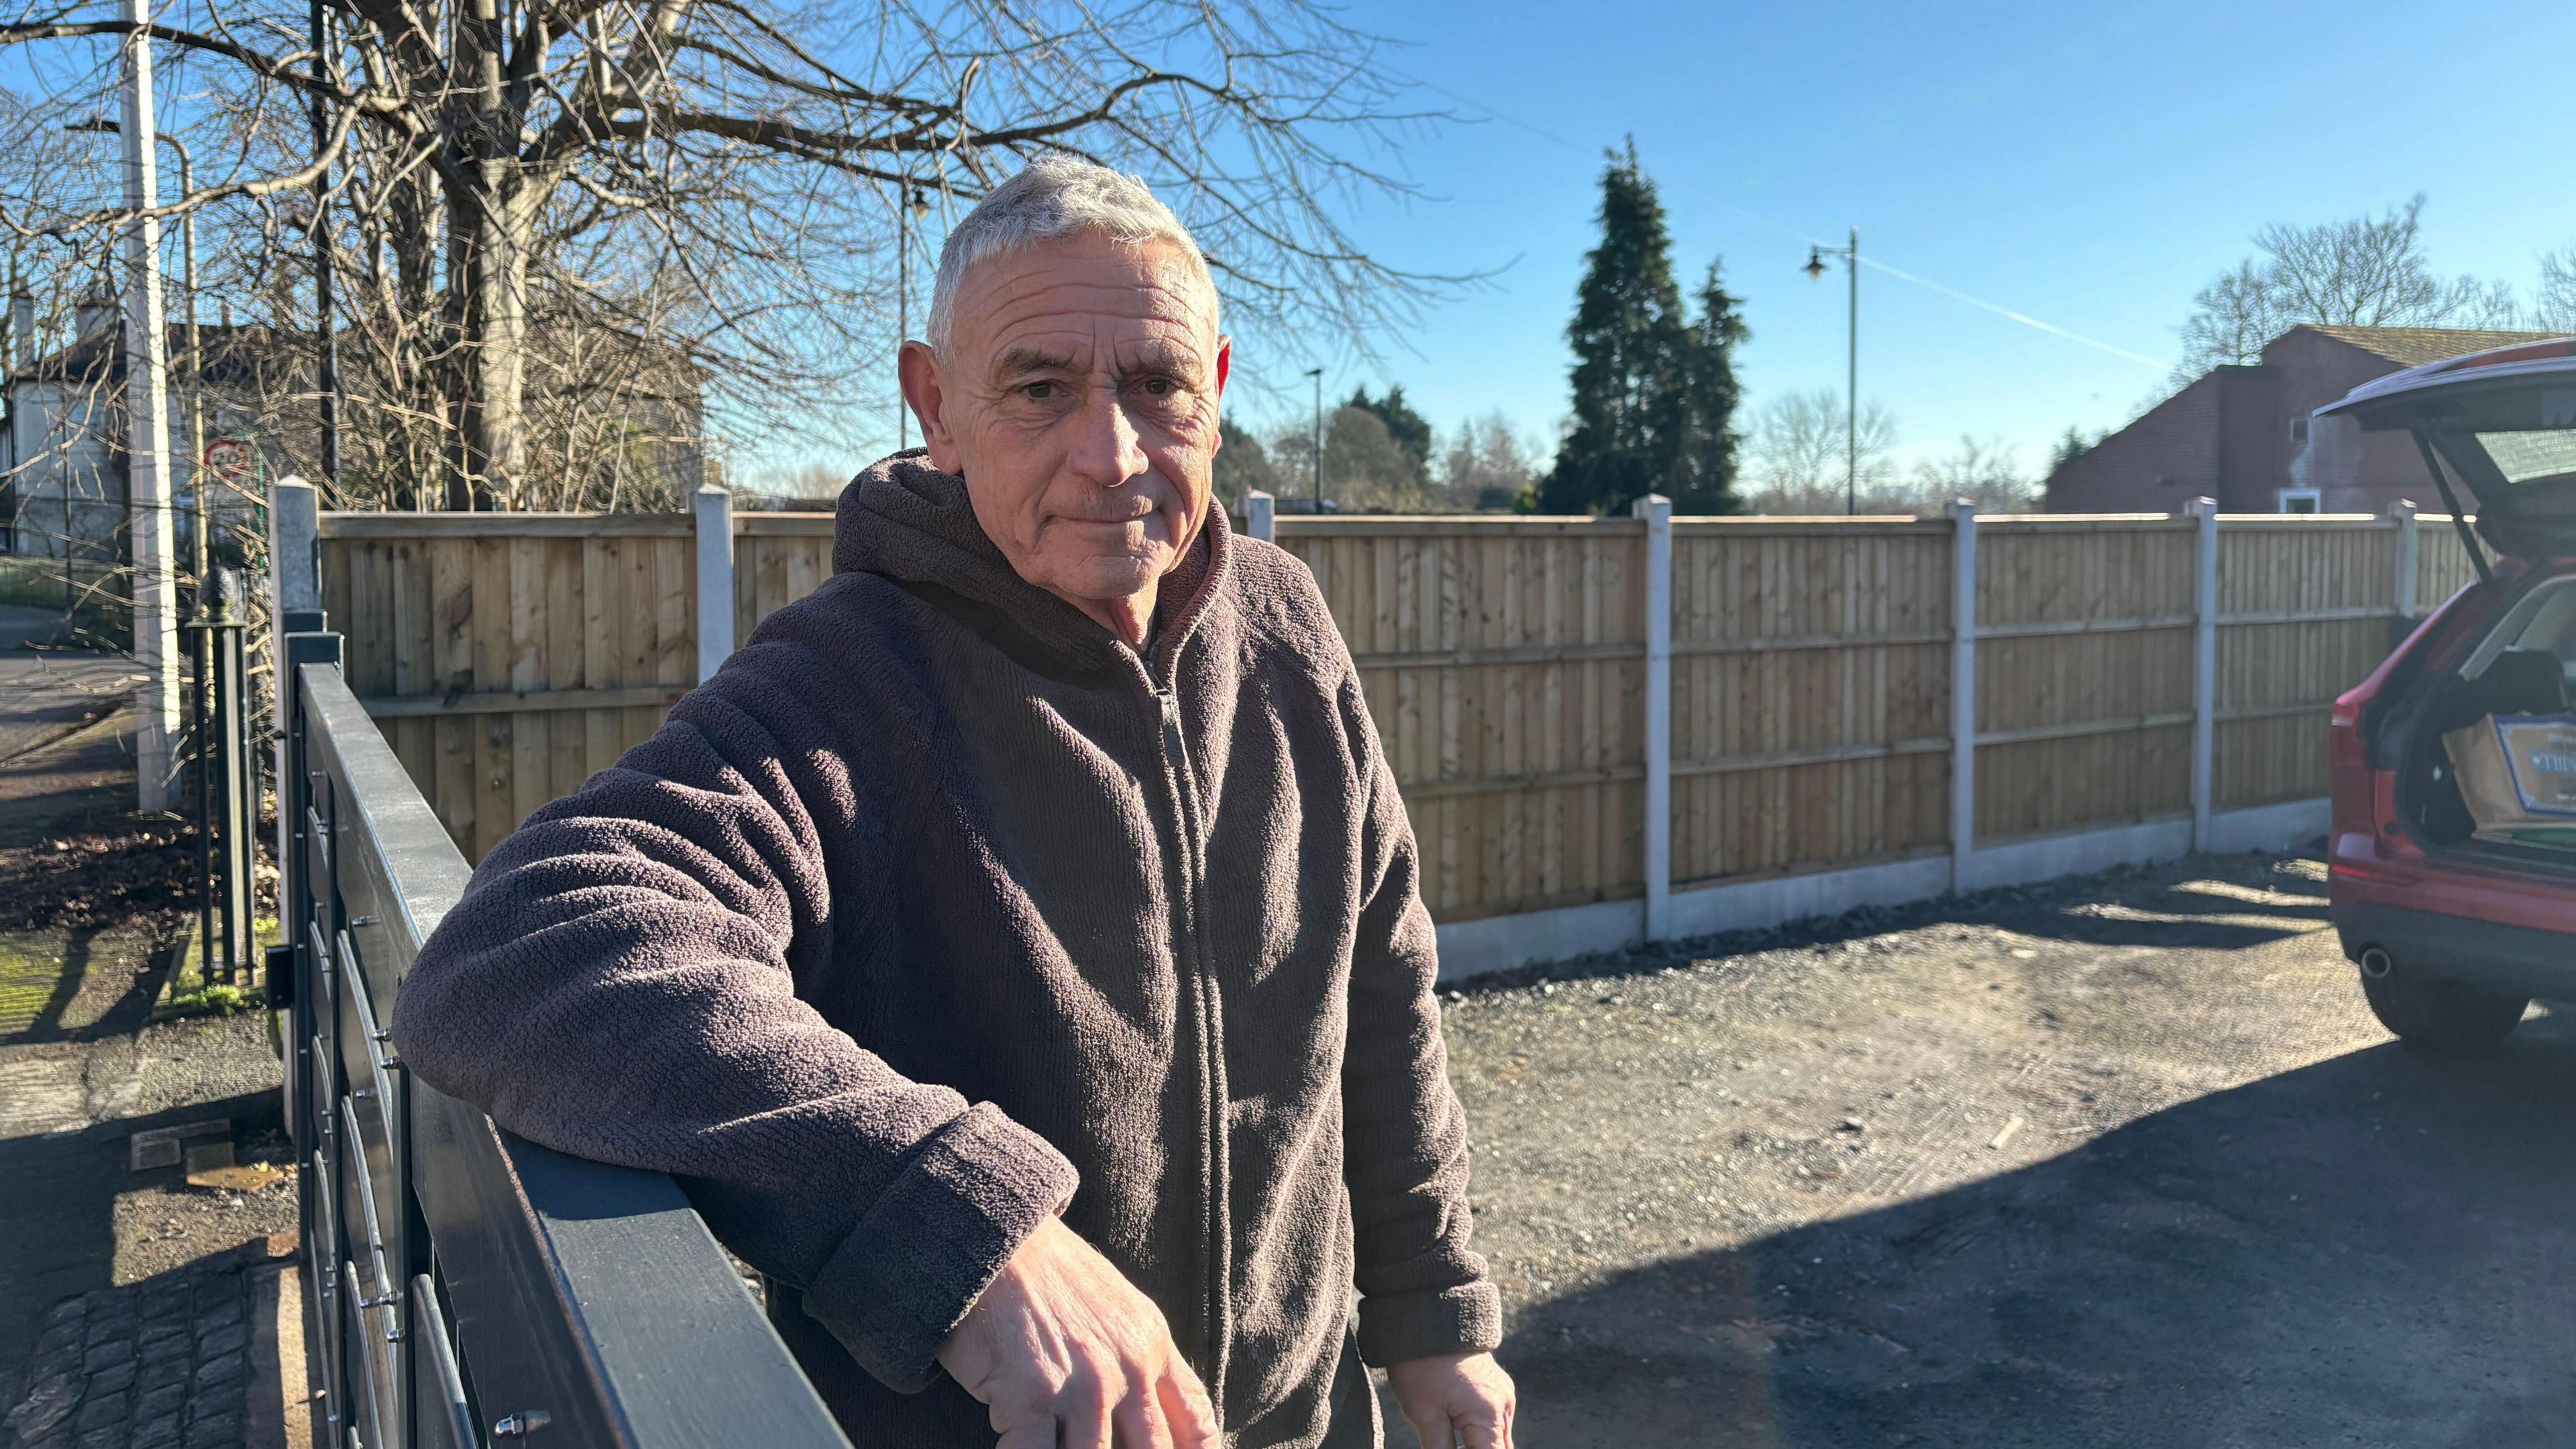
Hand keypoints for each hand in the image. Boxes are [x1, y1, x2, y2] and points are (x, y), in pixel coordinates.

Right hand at [937, 1214, 1219, 1448]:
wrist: (996, 1240)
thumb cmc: (1050, 1276)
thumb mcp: (1120, 1309)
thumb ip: (1143, 1360)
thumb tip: (1151, 1413)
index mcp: (1153, 1348)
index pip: (1195, 1422)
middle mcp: (1128, 1370)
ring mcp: (1083, 1386)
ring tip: (1062, 1445)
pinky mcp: (1032, 1395)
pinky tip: (1017, 1445)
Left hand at [1386, 1352, 1515, 1448]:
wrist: (1426, 1316)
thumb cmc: (1422, 1367)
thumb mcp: (1424, 1415)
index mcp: (1489, 1417)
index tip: (1454, 1448)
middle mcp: (1504, 1406)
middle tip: (1448, 1443)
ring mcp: (1503, 1393)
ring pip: (1498, 1437)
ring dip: (1479, 1444)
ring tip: (1451, 1437)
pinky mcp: (1496, 1384)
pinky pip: (1494, 1419)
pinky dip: (1480, 1431)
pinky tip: (1457, 1431)